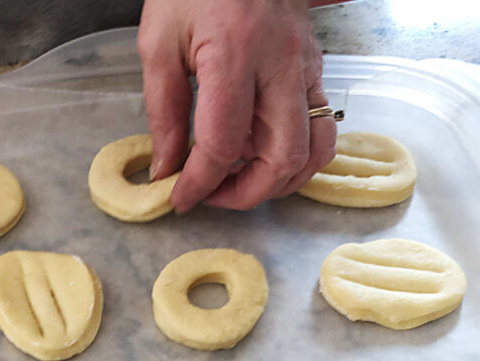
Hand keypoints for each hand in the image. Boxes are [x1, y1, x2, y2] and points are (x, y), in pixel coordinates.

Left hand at [137, 0, 336, 211]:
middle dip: (247, 193)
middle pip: (283, 158)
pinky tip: (260, 153)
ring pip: (314, 149)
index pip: (223, 144)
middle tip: (213, 195)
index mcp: (235, 54)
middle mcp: (281, 64)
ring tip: (240, 180)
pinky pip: (320, 127)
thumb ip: (162, 111)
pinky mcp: (316, 68)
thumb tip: (167, 169)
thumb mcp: (159, 42)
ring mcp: (306, 67)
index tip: (180, 198)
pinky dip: (295, 156)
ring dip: (280, 180)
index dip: (199, 183)